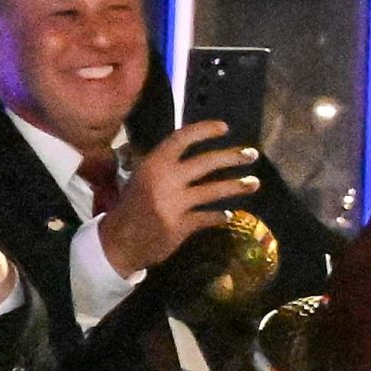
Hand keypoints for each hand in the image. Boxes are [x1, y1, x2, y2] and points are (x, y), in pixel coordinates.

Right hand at [96, 122, 259, 278]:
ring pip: (213, 190)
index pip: (181, 139)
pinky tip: (229, 215)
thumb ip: (164, 166)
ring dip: (237, 186)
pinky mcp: (181, 225)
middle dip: (232, 158)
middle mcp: (164, 180)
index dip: (204, 130)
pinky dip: (220, 216)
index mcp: (152, 165)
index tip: (224, 128)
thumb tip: (190, 151)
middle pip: (206, 163)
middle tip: (251, 154)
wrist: (116, 243)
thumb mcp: (140, 179)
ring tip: (254, 183)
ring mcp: (174, 204)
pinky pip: (208, 217)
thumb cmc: (130, 207)